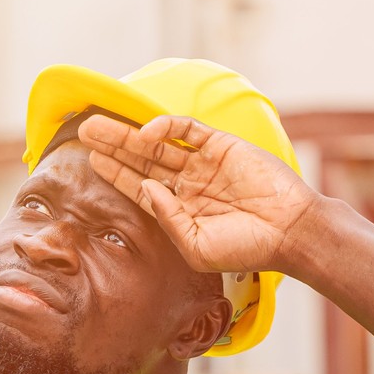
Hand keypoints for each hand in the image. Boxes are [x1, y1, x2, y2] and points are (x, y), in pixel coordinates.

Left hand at [78, 114, 325, 274]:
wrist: (290, 231)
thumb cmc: (246, 248)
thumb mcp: (196, 246)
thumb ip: (167, 219)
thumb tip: (145, 187)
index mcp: (180, 210)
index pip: (140, 188)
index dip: (115, 174)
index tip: (91, 162)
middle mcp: (188, 184)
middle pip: (142, 161)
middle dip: (113, 147)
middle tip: (84, 133)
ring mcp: (204, 163)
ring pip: (159, 143)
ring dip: (128, 134)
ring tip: (97, 125)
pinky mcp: (222, 145)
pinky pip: (188, 129)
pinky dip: (167, 126)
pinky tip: (146, 131)